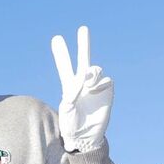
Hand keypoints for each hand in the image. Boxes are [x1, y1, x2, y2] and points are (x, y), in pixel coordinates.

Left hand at [50, 25, 113, 152]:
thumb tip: (79, 84)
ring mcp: (96, 86)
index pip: (64, 66)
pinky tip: (98, 93)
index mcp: (69, 85)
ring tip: (88, 85)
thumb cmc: (72, 125)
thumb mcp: (66, 112)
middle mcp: (83, 83)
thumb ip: (70, 96)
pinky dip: (102, 85)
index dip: (61, 53)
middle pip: (83, 59)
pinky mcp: (107, 91)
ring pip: (96, 69)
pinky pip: (107, 81)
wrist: (87, 135)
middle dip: (84, 44)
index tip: (56, 38)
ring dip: (92, 74)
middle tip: (83, 28)